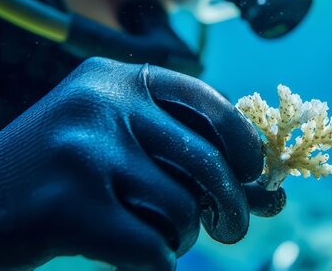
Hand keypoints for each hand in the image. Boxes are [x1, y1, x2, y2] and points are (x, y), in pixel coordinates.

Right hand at [0, 57, 284, 269]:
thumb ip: (187, 154)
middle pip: (207, 160)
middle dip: (232, 203)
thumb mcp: (116, 139)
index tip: (255, 172)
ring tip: (164, 237)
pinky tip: (146, 258)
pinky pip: (154, 247)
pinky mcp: (68, 208)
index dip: (244, 141)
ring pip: (183, 207)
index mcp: (117, 78)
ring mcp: (83, 153)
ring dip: (185, 234)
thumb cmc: (61, 173)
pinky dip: (161, 262)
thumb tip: (270, 192)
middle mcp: (101, 104)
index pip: (209, 101)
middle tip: (232, 227)